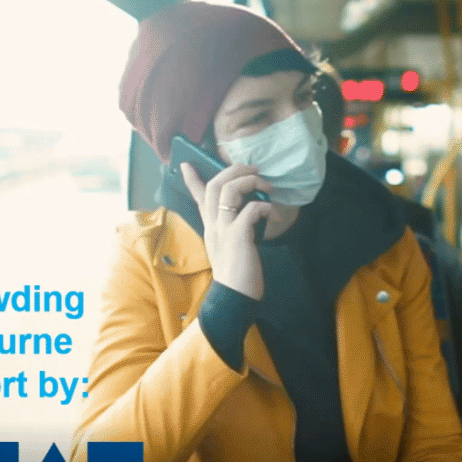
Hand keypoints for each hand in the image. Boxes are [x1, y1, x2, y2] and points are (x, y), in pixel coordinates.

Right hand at [180, 162, 272, 299]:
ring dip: (250, 181)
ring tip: (267, 186)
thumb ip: (234, 230)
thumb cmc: (237, 275)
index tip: (186, 163)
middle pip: (214, 184)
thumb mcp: (230, 248)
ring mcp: (223, 229)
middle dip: (233, 170)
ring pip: (228, 190)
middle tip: (253, 169)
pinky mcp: (237, 236)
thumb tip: (249, 214)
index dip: (193, 179)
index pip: (198, 198)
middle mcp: (213, 225)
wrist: (234, 297)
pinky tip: (275, 214)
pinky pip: (250, 209)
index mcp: (211, 227)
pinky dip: (265, 206)